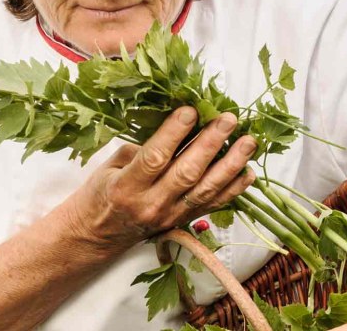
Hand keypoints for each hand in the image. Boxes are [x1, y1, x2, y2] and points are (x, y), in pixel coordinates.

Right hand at [64, 106, 256, 249]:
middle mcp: (151, 204)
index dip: (174, 133)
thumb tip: (174, 129)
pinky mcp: (182, 222)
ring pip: (206, 190)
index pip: (155, 157)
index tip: (191, 110)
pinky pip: (213, 205)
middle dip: (211, 143)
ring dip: (231, 164)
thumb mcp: (108, 167)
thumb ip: (139, 150)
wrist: (97, 236)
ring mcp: (170, 216)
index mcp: (126, 187)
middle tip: (228, 120)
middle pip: (187, 172)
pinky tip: (248, 172)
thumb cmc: (101, 195)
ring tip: (248, 142)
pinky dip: (234, 189)